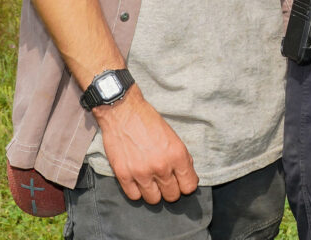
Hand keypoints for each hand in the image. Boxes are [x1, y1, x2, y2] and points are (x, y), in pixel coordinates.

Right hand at [93, 86, 197, 203]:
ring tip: (149, 180)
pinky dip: (136, 190)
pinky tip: (137, 179)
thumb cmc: (147, 120)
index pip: (189, 186)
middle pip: (172, 195)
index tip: (180, 181)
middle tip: (163, 179)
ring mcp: (141, 173)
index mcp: (177, 154)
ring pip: (154, 200)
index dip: (185, 184)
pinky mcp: (124, 175)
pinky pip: (134, 196)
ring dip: (153, 191)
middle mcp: (161, 166)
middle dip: (170, 189)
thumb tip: (185, 174)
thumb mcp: (172, 135)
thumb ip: (180, 157)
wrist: (122, 110)